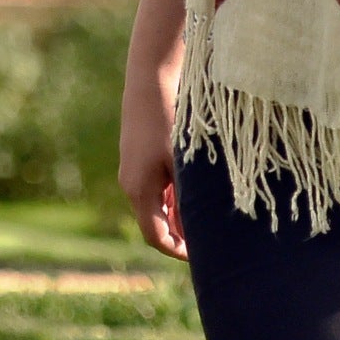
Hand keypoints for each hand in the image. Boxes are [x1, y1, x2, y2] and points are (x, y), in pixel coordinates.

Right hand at [118, 69, 189, 259]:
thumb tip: (194, 232)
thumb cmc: (168, 123)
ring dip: (176, 215)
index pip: (156, 237)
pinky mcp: (136, 159)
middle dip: (179, 235)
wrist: (149, 84)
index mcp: (138, 190)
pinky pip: (153, 189)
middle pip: (154, 224)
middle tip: (209, 241)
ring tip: (205, 217)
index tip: (203, 256)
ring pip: (155, 206)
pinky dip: (171, 197)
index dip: (178, 251)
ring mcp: (131, 172)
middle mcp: (130, 185)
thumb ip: (185, 200)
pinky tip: (191, 192)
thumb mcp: (182, 165)